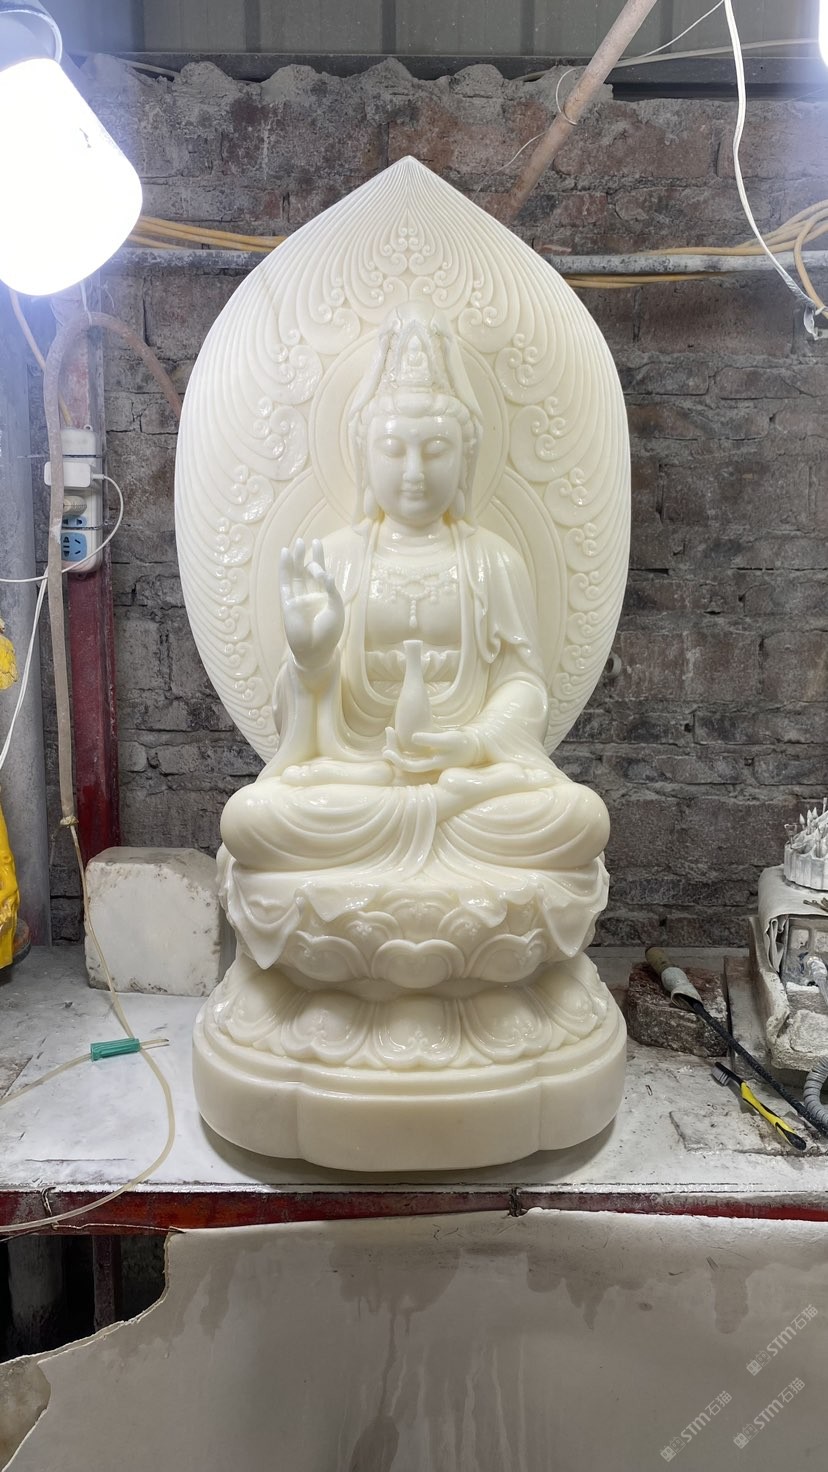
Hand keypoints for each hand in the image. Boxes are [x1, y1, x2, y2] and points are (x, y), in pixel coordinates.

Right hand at [280, 538, 343, 671]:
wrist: (316, 651)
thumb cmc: (329, 633)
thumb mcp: (336, 609)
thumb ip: (331, 590)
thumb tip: (325, 573)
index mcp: (324, 597)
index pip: (321, 574)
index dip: (319, 559)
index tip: (318, 543)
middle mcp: (310, 596)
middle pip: (307, 572)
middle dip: (308, 556)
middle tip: (309, 540)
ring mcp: (298, 599)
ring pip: (295, 575)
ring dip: (295, 559)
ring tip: (297, 543)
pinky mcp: (288, 603)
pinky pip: (285, 583)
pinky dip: (284, 568)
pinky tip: (284, 555)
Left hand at [383, 726, 479, 774]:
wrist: (473, 747)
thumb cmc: (462, 743)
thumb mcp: (449, 739)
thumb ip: (431, 739)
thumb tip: (413, 737)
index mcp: (430, 765)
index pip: (407, 765)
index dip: (396, 757)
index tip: (389, 745)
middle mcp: (426, 765)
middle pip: (404, 761)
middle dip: (394, 748)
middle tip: (388, 730)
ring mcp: (426, 760)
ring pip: (406, 756)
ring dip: (397, 746)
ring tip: (390, 731)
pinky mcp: (428, 753)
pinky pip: (411, 751)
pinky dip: (403, 743)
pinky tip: (399, 733)